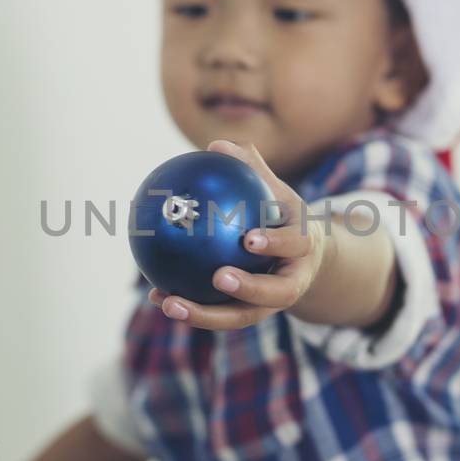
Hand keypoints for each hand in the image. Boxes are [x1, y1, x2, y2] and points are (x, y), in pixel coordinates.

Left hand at [148, 139, 328, 330]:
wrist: (303, 262)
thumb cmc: (282, 217)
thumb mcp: (277, 193)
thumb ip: (251, 169)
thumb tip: (216, 144)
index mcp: (303, 248)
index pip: (294, 245)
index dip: (275, 244)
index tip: (250, 238)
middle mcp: (291, 282)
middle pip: (275, 294)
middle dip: (249, 289)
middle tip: (219, 278)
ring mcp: (270, 305)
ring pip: (241, 316)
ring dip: (205, 315)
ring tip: (170, 302)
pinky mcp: (247, 316)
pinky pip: (218, 315)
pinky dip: (189, 309)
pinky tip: (156, 297)